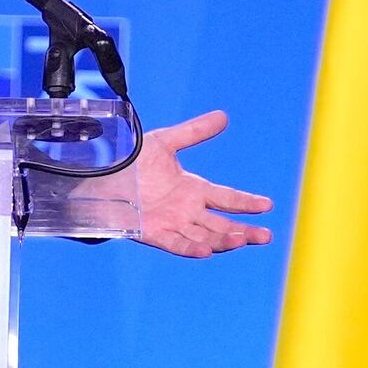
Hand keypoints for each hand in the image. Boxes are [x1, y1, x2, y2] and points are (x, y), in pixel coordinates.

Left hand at [119, 109, 272, 258]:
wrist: (101, 173)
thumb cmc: (132, 160)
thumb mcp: (166, 142)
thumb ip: (194, 132)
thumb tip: (222, 116)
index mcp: (192, 190)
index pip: (226, 199)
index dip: (246, 202)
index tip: (266, 205)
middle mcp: (186, 210)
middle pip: (221, 224)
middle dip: (244, 231)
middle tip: (265, 236)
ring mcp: (172, 223)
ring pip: (204, 237)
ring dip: (223, 240)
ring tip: (241, 239)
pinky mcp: (154, 233)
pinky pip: (177, 244)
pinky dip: (191, 248)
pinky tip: (206, 251)